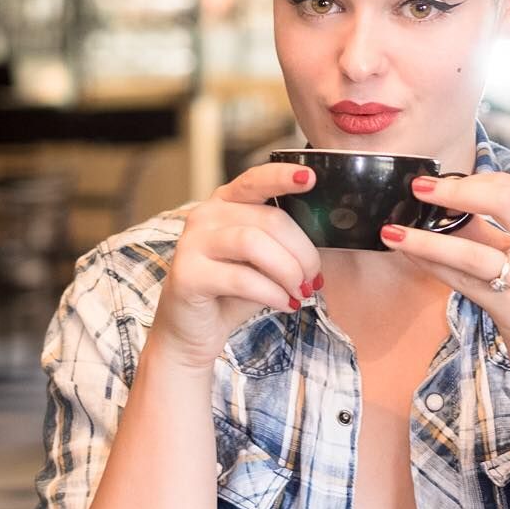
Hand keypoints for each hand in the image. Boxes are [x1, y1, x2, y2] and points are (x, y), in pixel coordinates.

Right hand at [150, 163, 323, 370]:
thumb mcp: (265, 262)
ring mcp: (192, 243)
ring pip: (254, 243)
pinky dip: (272, 293)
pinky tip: (285, 304)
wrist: (194, 332)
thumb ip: (284, 244)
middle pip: (269, 219)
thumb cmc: (233, 293)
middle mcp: (205, 215)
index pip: (255, 181)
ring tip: (300, 292)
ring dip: (288, 271)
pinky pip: (242, 278)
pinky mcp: (188, 274)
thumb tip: (322, 242)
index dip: (282, 176)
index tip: (311, 179)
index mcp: (226, 203)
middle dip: (302, 252)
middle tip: (314, 279)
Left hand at [380, 173, 509, 388]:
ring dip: (425, 238)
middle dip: (453, 191)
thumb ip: (498, 229)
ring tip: (392, 230)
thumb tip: (449, 202)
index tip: (437, 182)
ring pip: (471, 250)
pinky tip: (408, 254)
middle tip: (418, 188)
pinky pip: (462, 281)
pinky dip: (431, 264)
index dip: (469, 180)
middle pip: (501, 200)